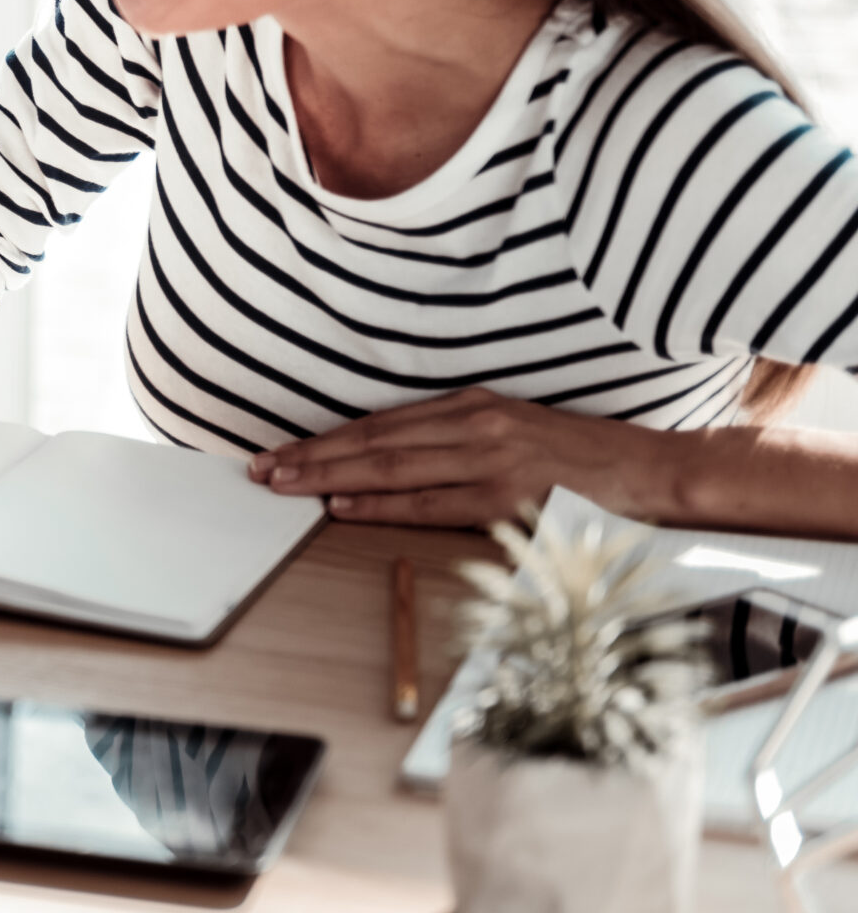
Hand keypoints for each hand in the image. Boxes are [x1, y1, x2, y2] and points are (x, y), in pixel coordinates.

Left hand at [246, 387, 681, 526]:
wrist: (653, 471)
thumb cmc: (582, 459)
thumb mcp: (512, 432)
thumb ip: (456, 440)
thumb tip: (389, 463)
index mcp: (472, 405)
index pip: (380, 424)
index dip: (326, 438)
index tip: (281, 450)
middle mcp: (474, 424)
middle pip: (373, 440)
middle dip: (311, 455)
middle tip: (260, 467)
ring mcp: (491, 458)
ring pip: (391, 467)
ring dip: (330, 477)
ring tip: (284, 484)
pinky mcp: (509, 493)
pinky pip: (430, 501)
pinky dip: (381, 504)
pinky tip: (342, 507)